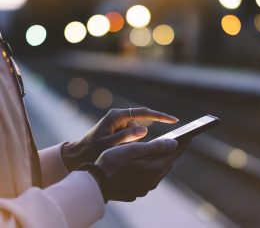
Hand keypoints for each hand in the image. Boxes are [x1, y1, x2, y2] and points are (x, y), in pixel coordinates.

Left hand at [62, 107, 177, 170]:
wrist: (77, 155)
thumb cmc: (91, 150)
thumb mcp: (109, 145)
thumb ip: (126, 137)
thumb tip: (144, 130)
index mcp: (116, 116)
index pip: (143, 113)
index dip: (159, 116)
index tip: (174, 120)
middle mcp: (118, 116)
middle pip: (140, 122)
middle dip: (140, 135)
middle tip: (131, 145)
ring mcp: (118, 122)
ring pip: (136, 130)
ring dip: (133, 141)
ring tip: (117, 149)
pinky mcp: (118, 129)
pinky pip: (131, 135)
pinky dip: (131, 142)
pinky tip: (119, 149)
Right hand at [95, 139, 177, 201]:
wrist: (96, 183)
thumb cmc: (113, 162)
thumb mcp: (134, 149)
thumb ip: (156, 146)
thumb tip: (174, 143)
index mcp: (155, 167)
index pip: (174, 153)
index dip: (183, 143)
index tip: (189, 135)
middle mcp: (153, 180)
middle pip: (167, 162)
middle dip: (169, 151)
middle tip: (171, 141)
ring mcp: (144, 188)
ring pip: (157, 171)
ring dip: (158, 161)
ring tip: (155, 151)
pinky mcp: (136, 192)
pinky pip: (147, 178)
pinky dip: (148, 170)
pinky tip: (141, 165)